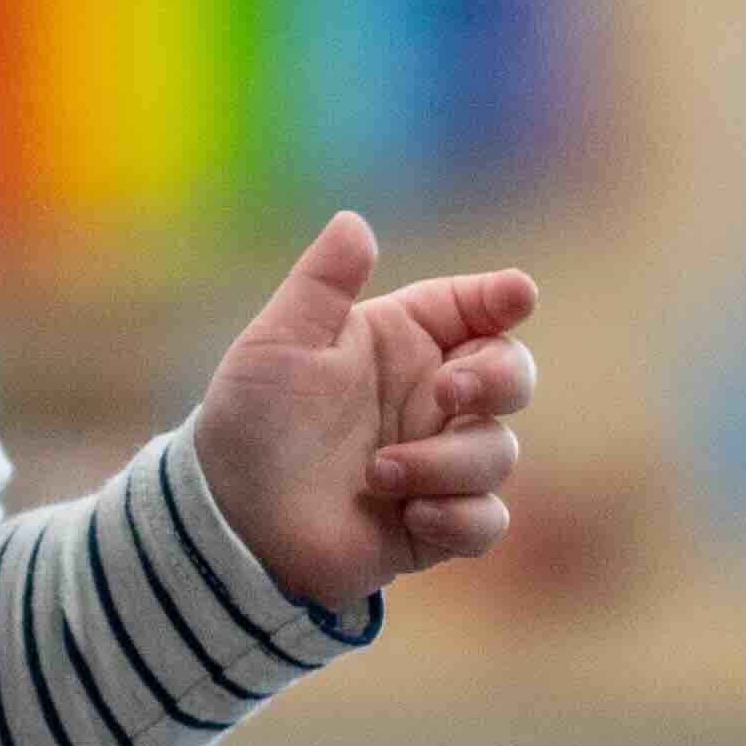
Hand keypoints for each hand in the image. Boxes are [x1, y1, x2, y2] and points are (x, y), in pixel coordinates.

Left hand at [184, 211, 539, 616]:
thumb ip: (320, 285)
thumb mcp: (276, 346)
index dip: (501, 298)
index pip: (472, 309)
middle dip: (497, 378)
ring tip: (376, 474)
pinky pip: (487, 519)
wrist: (230, 519)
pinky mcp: (436, 525)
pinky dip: (457, 517)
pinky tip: (410, 518)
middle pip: (511, 373)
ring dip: (445, 461)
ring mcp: (437, 462)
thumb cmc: (250, 422)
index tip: (515, 296)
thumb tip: (354, 221)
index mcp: (398, 345)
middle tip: (447, 393)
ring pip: (497, 451)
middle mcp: (428, 400)